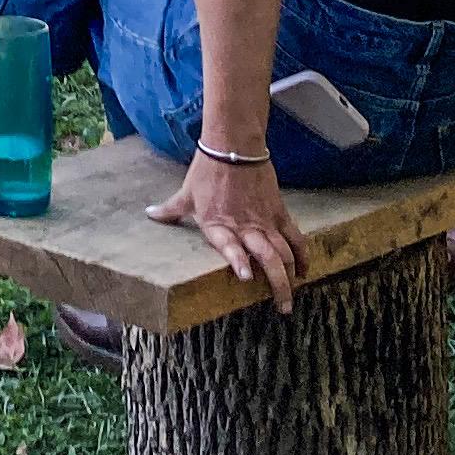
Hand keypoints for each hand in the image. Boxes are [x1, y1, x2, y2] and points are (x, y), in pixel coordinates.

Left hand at [146, 150, 309, 312]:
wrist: (234, 146)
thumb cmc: (207, 170)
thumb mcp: (186, 193)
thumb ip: (171, 210)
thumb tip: (150, 214)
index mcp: (218, 224)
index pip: (229, 246)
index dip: (238, 261)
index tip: (246, 277)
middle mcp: (244, 226)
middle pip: (267, 258)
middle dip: (278, 284)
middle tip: (282, 307)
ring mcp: (265, 221)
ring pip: (285, 252)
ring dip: (291, 274)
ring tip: (293, 293)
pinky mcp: (280, 213)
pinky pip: (296, 238)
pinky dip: (303, 255)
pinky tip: (305, 271)